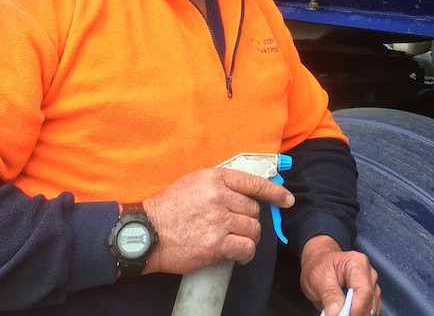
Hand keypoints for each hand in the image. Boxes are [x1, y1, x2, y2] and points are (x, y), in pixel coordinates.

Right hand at [141, 168, 293, 274]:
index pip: (253, 183)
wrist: (147, 233)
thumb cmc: (168, 209)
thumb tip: (247, 193)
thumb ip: (219, 185)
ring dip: (248, 238)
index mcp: (214, 178)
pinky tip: (237, 255)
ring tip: (235, 241)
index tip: (286, 199)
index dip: (274, 192)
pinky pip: (245, 248)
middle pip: (253, 210)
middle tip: (236, 227)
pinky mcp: (215, 244)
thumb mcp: (193, 183)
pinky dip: (245, 254)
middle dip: (249, 220)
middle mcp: (217, 197)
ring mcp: (217, 221)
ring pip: (253, 229)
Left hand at [300, 235, 380, 315]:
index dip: (355, 309)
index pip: (364, 291)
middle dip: (354, 313)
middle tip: (337, 315)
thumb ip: (329, 294)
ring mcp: (371, 286)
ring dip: (356, 314)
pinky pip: (369, 311)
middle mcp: (368, 274)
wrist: (319, 264)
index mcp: (357, 264)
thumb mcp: (318, 277)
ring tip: (338, 313)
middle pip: (369, 301)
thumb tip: (336, 312)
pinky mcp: (370, 297)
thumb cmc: (319, 266)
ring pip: (371, 309)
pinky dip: (357, 314)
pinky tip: (345, 313)